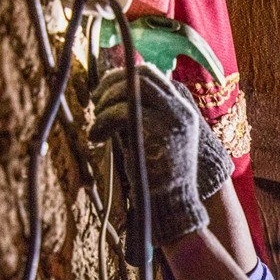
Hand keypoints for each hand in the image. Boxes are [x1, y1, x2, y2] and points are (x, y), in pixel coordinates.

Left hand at [91, 63, 232, 249]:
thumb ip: (139, 115)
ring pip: (130, 90)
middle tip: (96, 100)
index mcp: (183, 108)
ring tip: (97, 124)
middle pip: (141, 75)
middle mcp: (181, 109)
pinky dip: (103, 122)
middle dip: (112, 83)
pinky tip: (96, 137)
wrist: (173, 204)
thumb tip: (110, 96)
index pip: (151, 75)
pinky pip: (120, 113)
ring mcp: (173, 118)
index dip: (124, 76)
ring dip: (106, 104)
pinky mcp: (158, 131)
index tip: (104, 90)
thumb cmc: (158, 175)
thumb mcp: (152, 137)